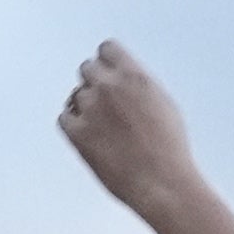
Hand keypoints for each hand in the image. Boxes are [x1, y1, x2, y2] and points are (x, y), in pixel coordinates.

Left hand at [58, 40, 196, 219]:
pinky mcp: (77, 133)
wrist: (162, 184)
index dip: (108, 62)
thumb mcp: (163, 104)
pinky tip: (90, 137)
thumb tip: (125, 77)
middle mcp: (108, 87)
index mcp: (133, 76)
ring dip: (86, 107)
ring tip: (105, 129)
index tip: (109, 73)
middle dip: (96, 84)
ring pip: (76, 95)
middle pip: (88, 69)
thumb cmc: (169, 150)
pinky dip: (74, 125)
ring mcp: (90, 108)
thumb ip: (139, 84)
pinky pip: (64, 118)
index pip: (107, 49)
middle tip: (107, 106)